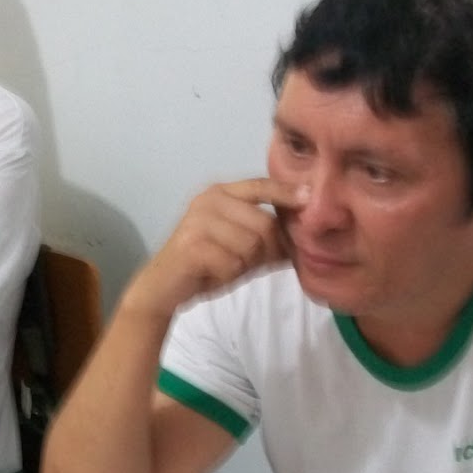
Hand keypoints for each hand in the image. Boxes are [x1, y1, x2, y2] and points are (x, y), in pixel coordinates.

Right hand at [122, 179, 306, 320]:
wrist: (163, 286)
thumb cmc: (206, 264)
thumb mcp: (241, 247)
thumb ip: (268, 237)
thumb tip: (307, 236)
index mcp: (219, 193)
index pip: (260, 186)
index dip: (286, 191)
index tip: (309, 197)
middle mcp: (208, 200)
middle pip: (264, 223)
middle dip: (266, 250)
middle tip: (247, 263)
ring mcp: (198, 220)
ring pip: (251, 245)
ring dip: (245, 264)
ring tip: (226, 266)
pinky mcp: (192, 245)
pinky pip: (233, 262)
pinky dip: (229, 274)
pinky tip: (213, 273)